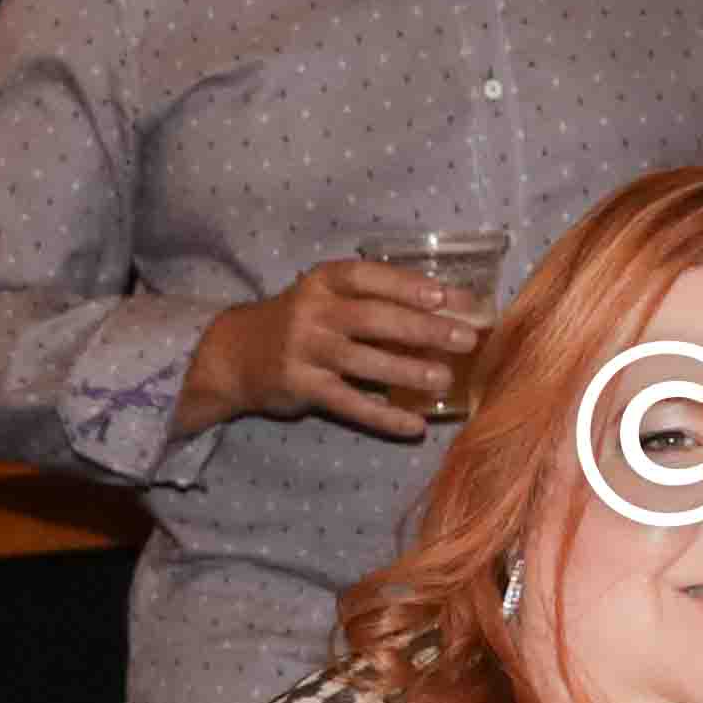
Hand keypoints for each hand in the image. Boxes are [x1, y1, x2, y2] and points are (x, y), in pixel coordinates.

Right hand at [185, 258, 487, 437]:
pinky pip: (349, 404)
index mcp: (324, 281)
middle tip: (465, 339)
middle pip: (373, 318)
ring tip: (445, 378)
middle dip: (423, 328)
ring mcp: (304, 350)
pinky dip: (383, 416)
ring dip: (407, 370)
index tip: (446, 297)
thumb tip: (449, 310)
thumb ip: (375, 302)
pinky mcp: (301, 387)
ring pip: (363, 361)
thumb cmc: (302, 322)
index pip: (369, 277)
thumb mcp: (328, 299)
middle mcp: (312, 312)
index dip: (408, 286)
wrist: (237, 354)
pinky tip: (414, 425)